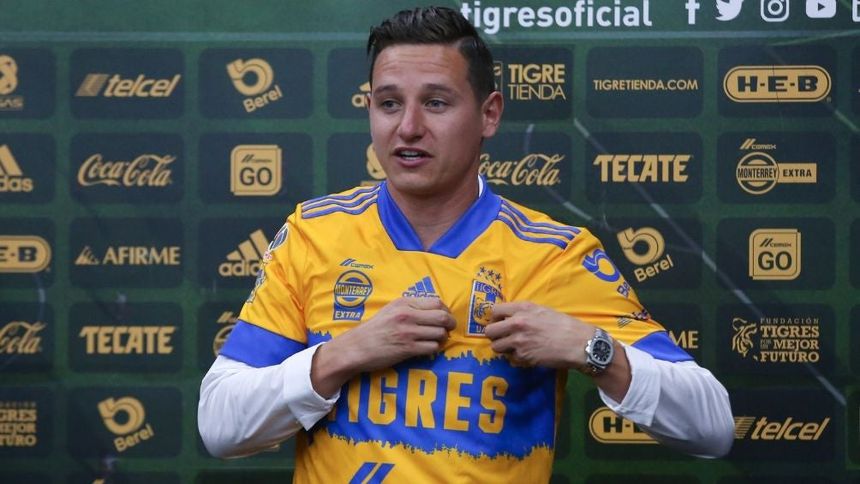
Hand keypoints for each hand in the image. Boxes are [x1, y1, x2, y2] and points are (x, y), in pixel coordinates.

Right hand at [311, 297, 455, 396]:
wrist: (356, 347)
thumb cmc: (374, 329)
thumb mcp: (390, 310)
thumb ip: (410, 307)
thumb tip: (434, 309)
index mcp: (404, 303)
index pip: (437, 302)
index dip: (446, 310)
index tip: (445, 316)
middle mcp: (407, 315)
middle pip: (442, 317)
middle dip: (450, 324)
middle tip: (449, 329)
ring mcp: (408, 332)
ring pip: (440, 333)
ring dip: (443, 338)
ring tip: (438, 340)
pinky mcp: (407, 349)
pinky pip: (432, 347)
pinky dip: (435, 348)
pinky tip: (429, 348)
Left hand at [484, 301, 593, 367]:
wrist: (578, 343)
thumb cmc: (564, 325)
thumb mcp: (542, 310)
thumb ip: (523, 312)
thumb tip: (508, 317)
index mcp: (522, 308)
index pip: (494, 311)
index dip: (495, 318)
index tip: (499, 323)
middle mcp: (517, 323)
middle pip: (489, 331)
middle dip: (494, 335)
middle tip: (503, 338)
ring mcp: (518, 341)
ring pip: (496, 347)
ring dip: (503, 348)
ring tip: (515, 348)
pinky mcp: (523, 357)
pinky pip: (511, 358)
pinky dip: (517, 358)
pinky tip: (528, 355)